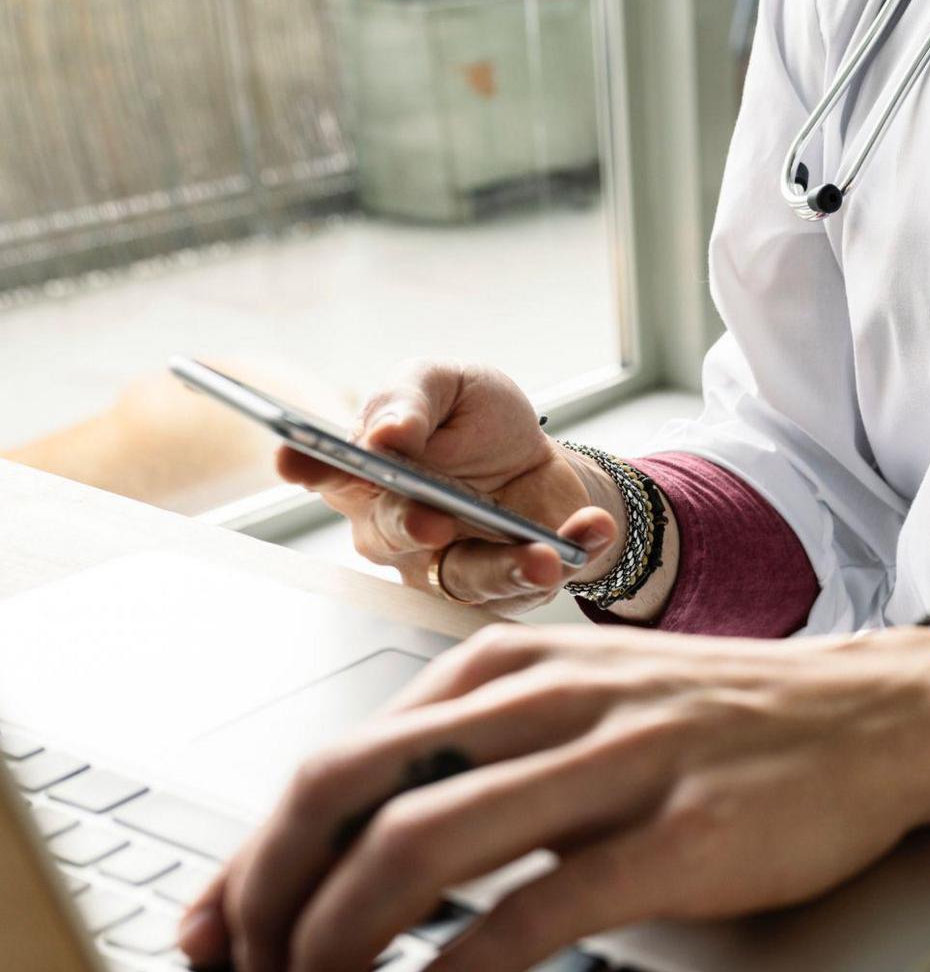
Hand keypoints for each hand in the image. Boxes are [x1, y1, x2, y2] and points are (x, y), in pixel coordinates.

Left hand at [176, 624, 929, 971]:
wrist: (884, 714)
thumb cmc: (738, 719)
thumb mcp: (596, 701)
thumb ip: (493, 748)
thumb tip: (376, 836)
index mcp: (517, 667)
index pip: (344, 752)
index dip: (258, 846)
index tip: (219, 917)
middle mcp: (551, 700)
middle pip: (352, 788)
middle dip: (267, 889)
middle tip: (242, 967)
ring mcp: (615, 762)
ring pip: (422, 844)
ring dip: (337, 937)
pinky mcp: (677, 835)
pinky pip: (531, 912)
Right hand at [280, 360, 621, 613]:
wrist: (543, 460)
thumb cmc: (480, 422)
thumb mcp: (451, 385)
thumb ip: (413, 400)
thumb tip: (386, 433)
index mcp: (368, 470)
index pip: (325, 471)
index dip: (308, 466)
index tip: (297, 459)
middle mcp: (394, 526)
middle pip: (388, 535)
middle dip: (411, 526)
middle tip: (433, 518)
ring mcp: (443, 563)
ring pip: (462, 577)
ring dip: (505, 566)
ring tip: (541, 553)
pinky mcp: (499, 586)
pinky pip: (528, 584)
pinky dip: (567, 554)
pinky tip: (590, 529)